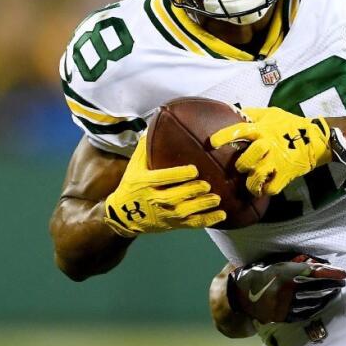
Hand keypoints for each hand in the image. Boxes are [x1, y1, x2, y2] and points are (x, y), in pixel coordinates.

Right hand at [103, 136, 225, 236]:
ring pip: (185, 212)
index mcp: (145, 183)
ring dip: (202, 206)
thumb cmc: (132, 184)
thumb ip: (145, 146)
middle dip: (192, 191)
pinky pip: (191, 224)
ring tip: (217, 198)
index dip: (178, 175)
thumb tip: (156, 121)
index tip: (194, 170)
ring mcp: (164, 214)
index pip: (163, 178)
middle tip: (207, 184)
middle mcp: (154, 199)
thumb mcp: (134, 165)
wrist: (123, 216)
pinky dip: (207, 220)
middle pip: (175, 197)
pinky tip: (221, 214)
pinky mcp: (172, 224)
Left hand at [210, 107, 331, 195]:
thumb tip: (234, 111)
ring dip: (250, 181)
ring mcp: (277, 161)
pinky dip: (264, 190)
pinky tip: (262, 189)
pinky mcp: (286, 174)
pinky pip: (271, 187)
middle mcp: (267, 145)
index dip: (224, 137)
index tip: (212, 142)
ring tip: (249, 183)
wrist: (315, 139)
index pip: (240, 131)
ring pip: (257, 175)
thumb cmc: (290, 124)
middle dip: (240, 165)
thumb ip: (252, 114)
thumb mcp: (271, 113)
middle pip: (247, 159)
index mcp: (262, 130)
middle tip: (240, 167)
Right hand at [227, 254, 345, 323]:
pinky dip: (316, 306)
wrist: (240, 294)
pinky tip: (323, 302)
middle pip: (316, 287)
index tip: (342, 273)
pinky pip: (304, 312)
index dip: (330, 273)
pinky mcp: (282, 316)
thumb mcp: (277, 261)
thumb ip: (296, 261)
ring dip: (326, 295)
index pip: (313, 272)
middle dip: (331, 284)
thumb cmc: (261, 272)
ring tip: (335, 290)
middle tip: (342, 281)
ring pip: (312, 301)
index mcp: (283, 273)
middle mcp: (285, 290)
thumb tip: (317, 263)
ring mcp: (283, 305)